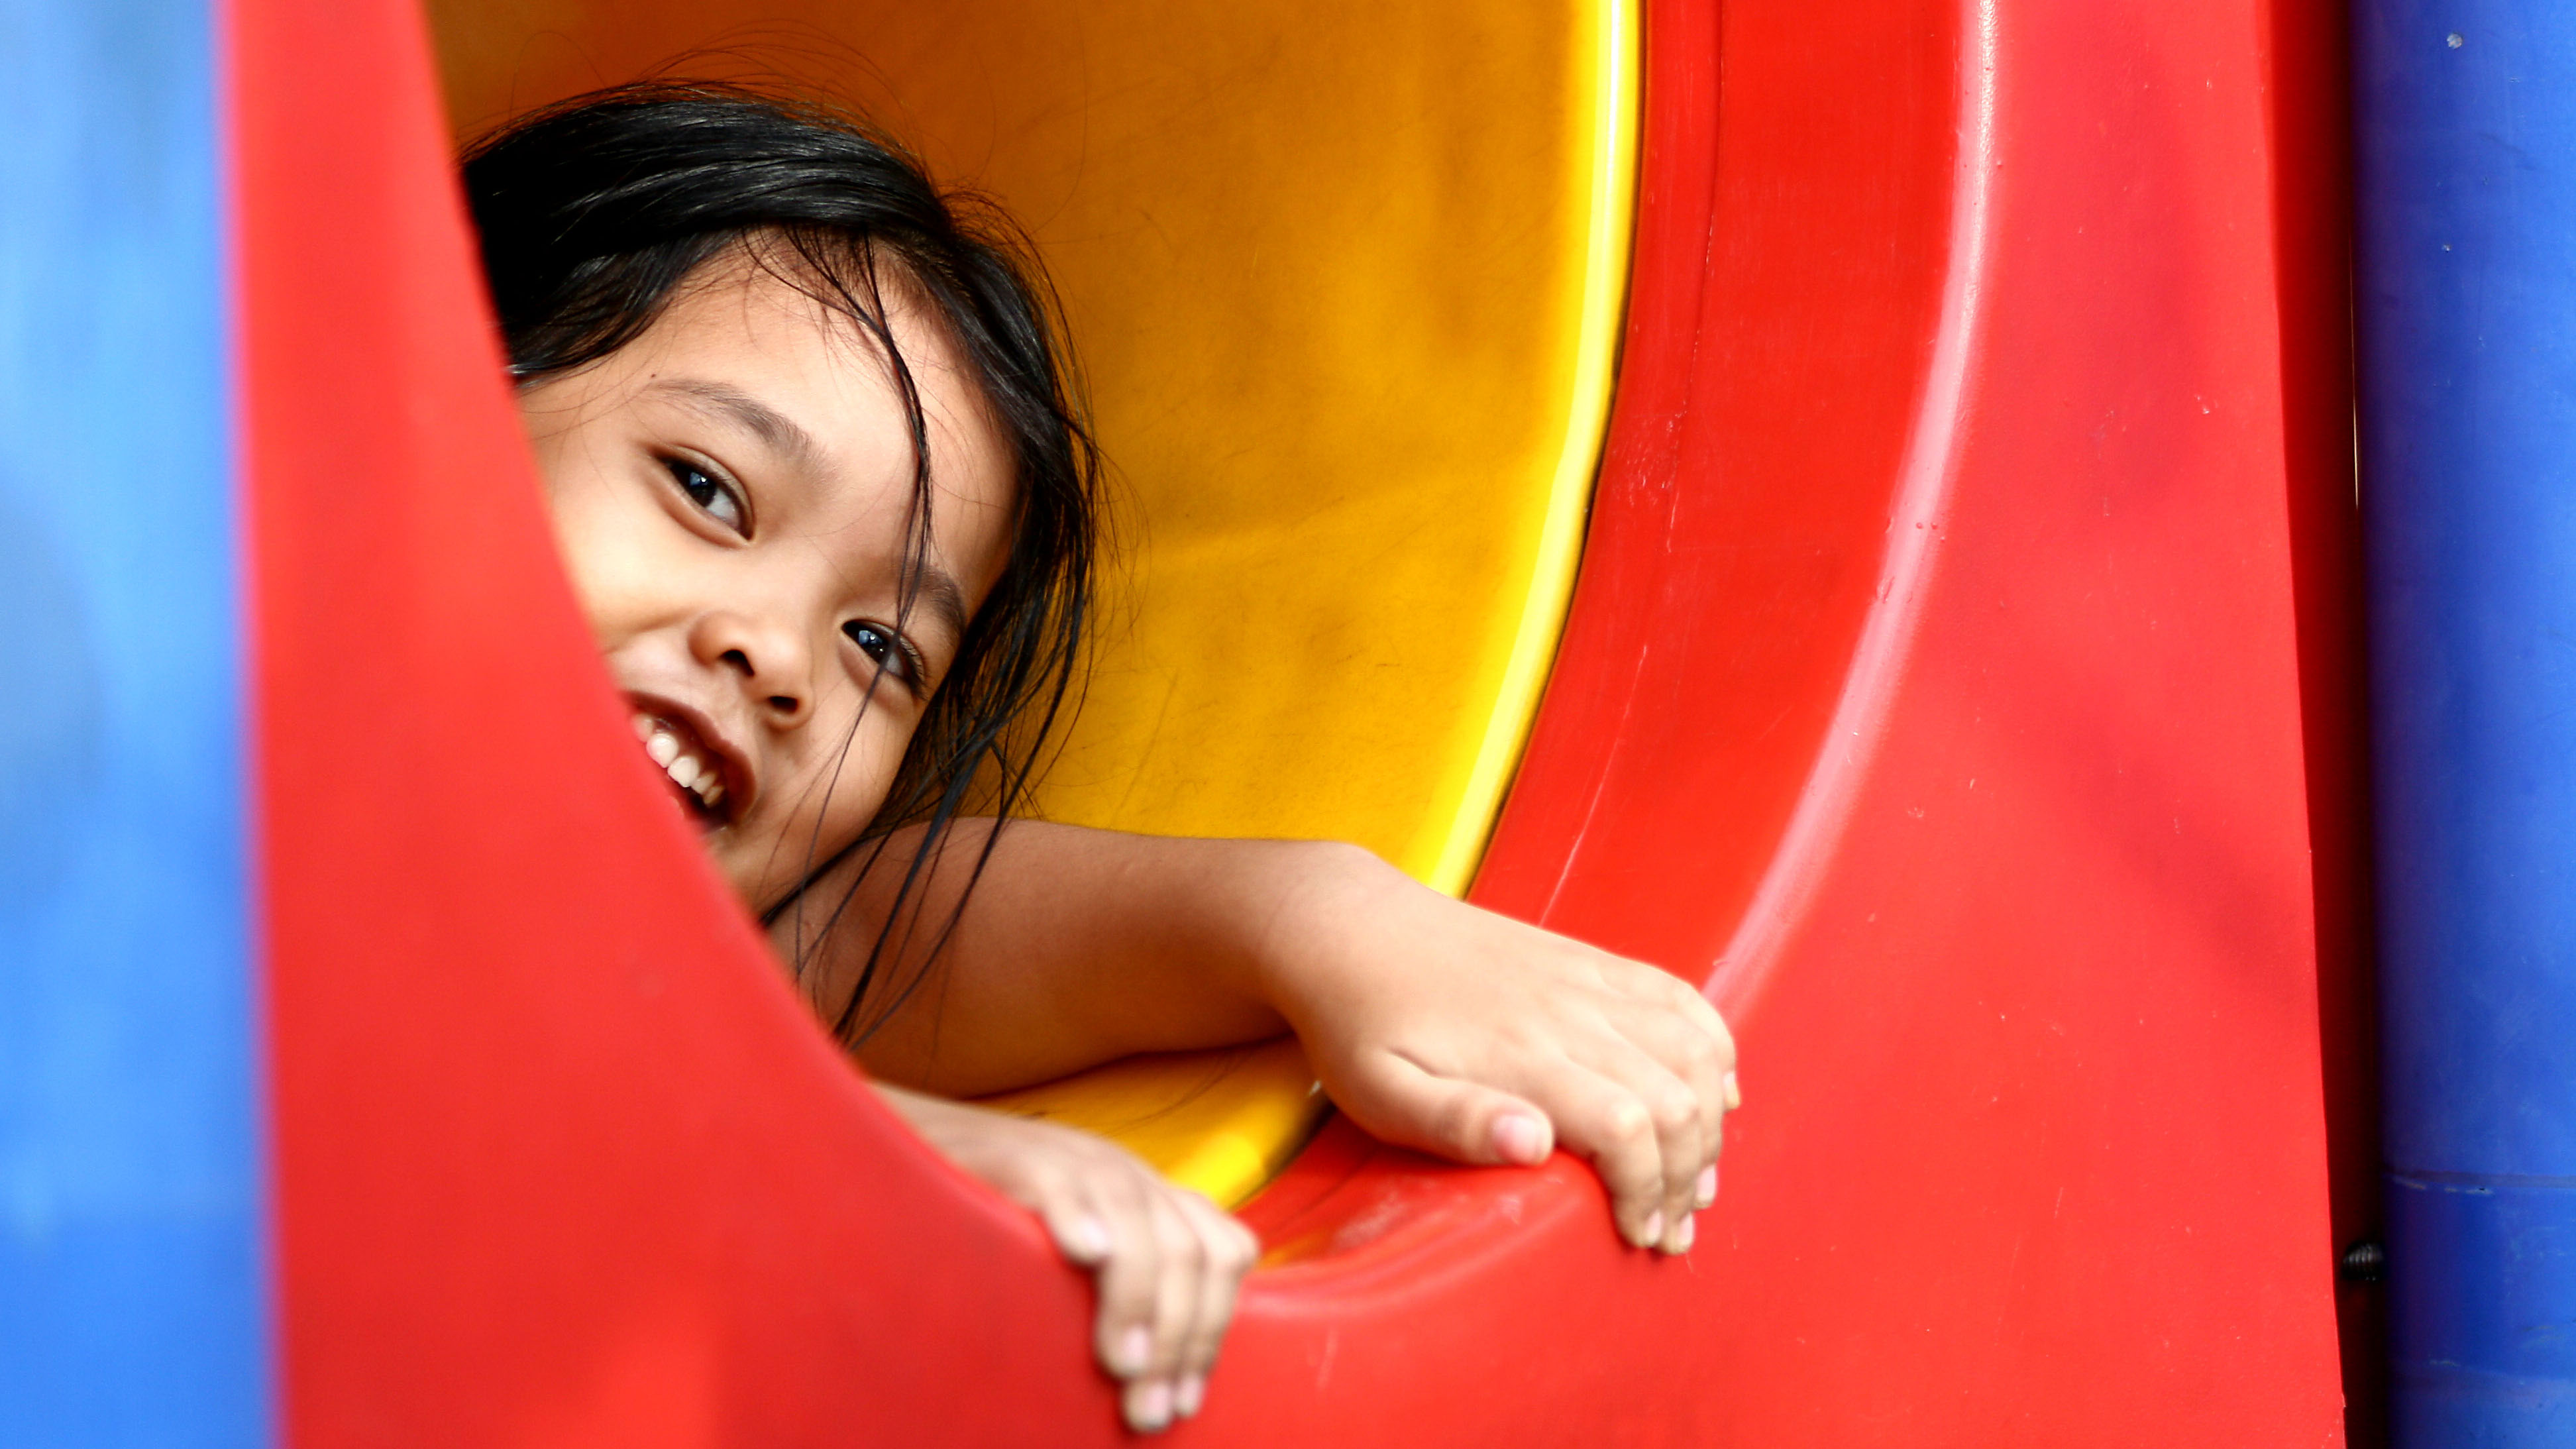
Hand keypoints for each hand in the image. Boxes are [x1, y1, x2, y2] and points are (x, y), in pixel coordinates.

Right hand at [876, 1085, 1257, 1432]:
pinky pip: (1059, 1180)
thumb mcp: (1083, 1252)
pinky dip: (1077, 1215)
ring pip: (1137, 1223)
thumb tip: (1159, 1379)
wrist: (920, 1144)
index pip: (1224, 1252)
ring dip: (1136, 1303)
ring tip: (1120, 1365)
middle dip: (1179, 1341)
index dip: (1213, 1331)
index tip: (1184, 1400)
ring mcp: (1074, 1158)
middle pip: (1189, 1251)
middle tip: (1148, 1411)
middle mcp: (1126, 1172)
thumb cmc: (1000, 1219)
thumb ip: (1127, 1293)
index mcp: (1152, 1197)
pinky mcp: (1015, 1153)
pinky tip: (1084, 1253)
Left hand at [1254, 845, 1739, 1254]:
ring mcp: (1585, 981)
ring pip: (1692, 1050)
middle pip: (1674, 1098)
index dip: (1648, 1191)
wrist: (1350, 928)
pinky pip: (1679, 996)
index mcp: (1520, 1057)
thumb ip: (1457, 1123)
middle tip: (1671, 1230)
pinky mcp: (1589, 960)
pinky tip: (1717, 1090)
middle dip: (1689, 1175)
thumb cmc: (1360, 1025)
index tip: (1638, 1235)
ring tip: (1698, 1178)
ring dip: (1710, 1121)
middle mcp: (1568, 1014)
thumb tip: (1536, 1145)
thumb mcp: (1381, 1091)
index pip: (1627, 1129)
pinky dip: (1714, 1046)